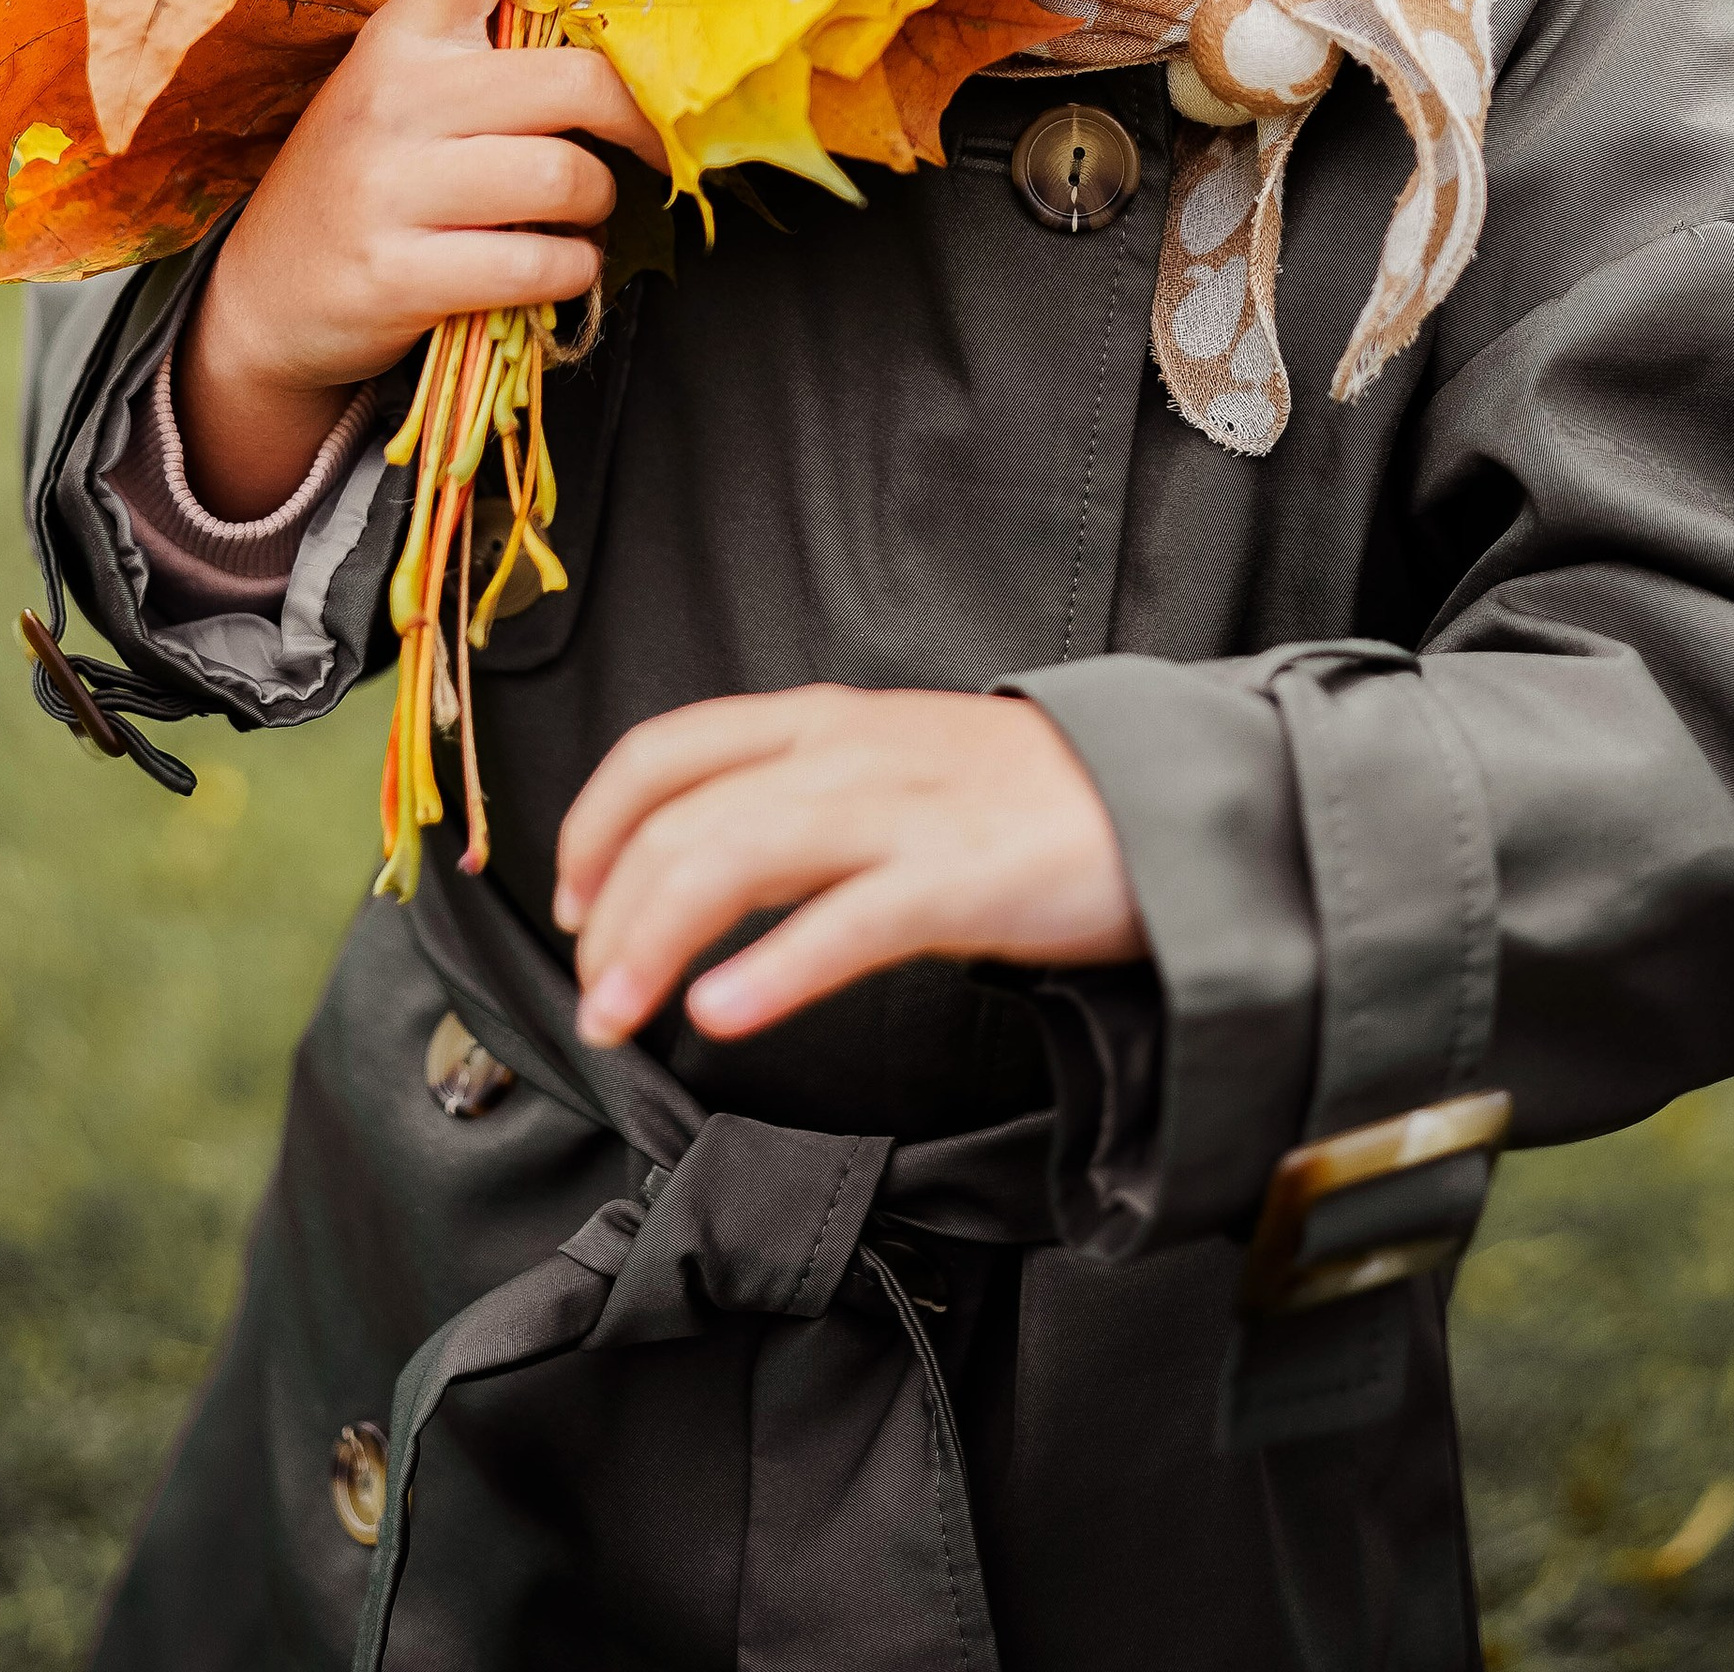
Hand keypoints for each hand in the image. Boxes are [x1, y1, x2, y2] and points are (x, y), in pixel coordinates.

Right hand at [179, 0, 666, 516]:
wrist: (259, 299)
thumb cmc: (367, 184)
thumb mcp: (401, 98)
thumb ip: (484, 61)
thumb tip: (618, 44)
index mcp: (401, 36)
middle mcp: (393, 95)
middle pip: (574, 83)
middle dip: (638, 122)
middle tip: (652, 146)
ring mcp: (388, 185)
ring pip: (567, 179)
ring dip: (594, 210)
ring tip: (567, 220)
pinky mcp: (395, 273)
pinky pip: (541, 265)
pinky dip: (569, 273)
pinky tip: (544, 269)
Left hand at [552, 686, 1144, 1049]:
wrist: (1162, 798)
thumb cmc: (1018, 801)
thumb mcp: (887, 766)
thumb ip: (798, 798)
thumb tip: (698, 869)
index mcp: (820, 720)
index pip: (662, 752)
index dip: (592, 826)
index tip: (572, 902)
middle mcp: (843, 752)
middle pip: (679, 819)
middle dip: (610, 916)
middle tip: (592, 997)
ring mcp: (899, 812)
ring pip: (734, 859)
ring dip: (654, 944)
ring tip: (621, 1014)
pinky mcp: (958, 881)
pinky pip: (843, 924)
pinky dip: (769, 971)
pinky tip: (722, 1014)